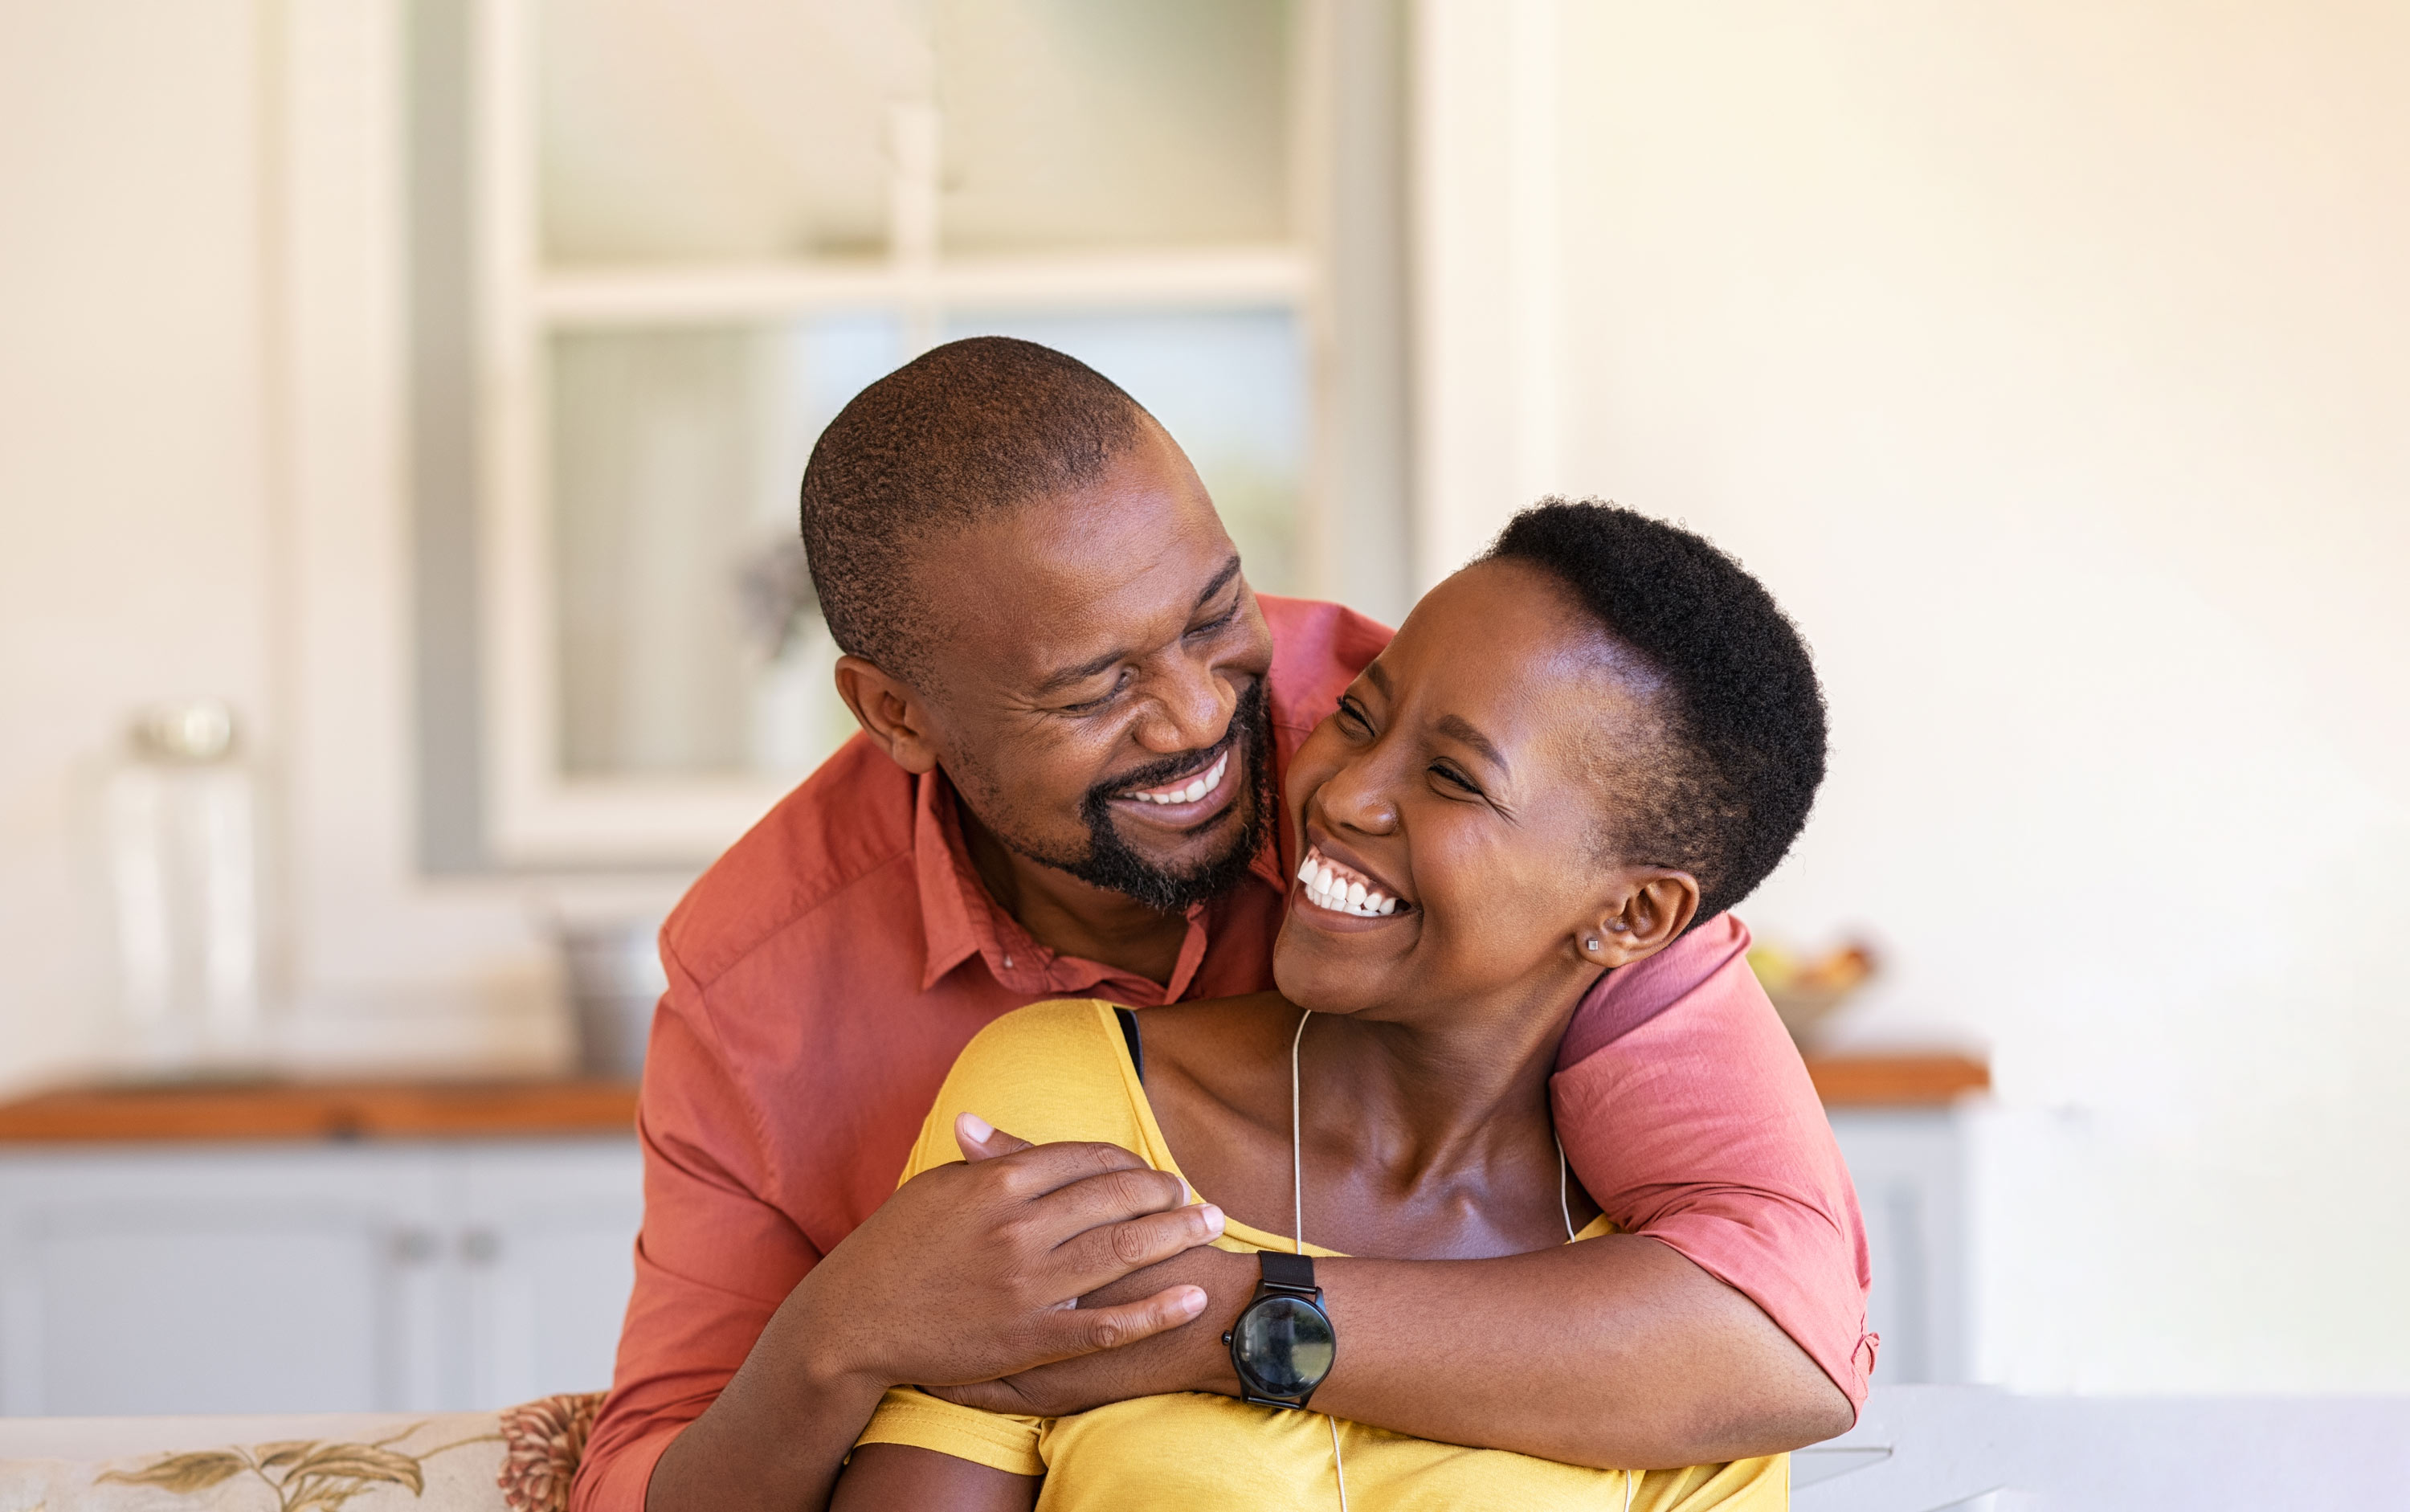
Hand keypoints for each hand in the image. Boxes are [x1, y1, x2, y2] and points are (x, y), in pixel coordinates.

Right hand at [775, 1114, 1228, 1393]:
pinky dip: (1155, 1310)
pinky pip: (1106, 1324)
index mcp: (998, 1181)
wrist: (853, 1321)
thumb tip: (987, 1123)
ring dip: (1176, 1235)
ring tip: (1210, 1226)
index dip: (1128, 1161)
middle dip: (1166, 1192)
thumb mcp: (934, 1189)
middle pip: (1116, 1197)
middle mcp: (1020, 1228)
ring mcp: (1027, 1285)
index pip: (1086, 1157)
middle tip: (1197, 1194)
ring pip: (1122, 1251)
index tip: (1150, 1169)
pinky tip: (1189, 1297)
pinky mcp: (1029, 1338)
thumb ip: (978, 1161)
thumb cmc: (891, 1249)